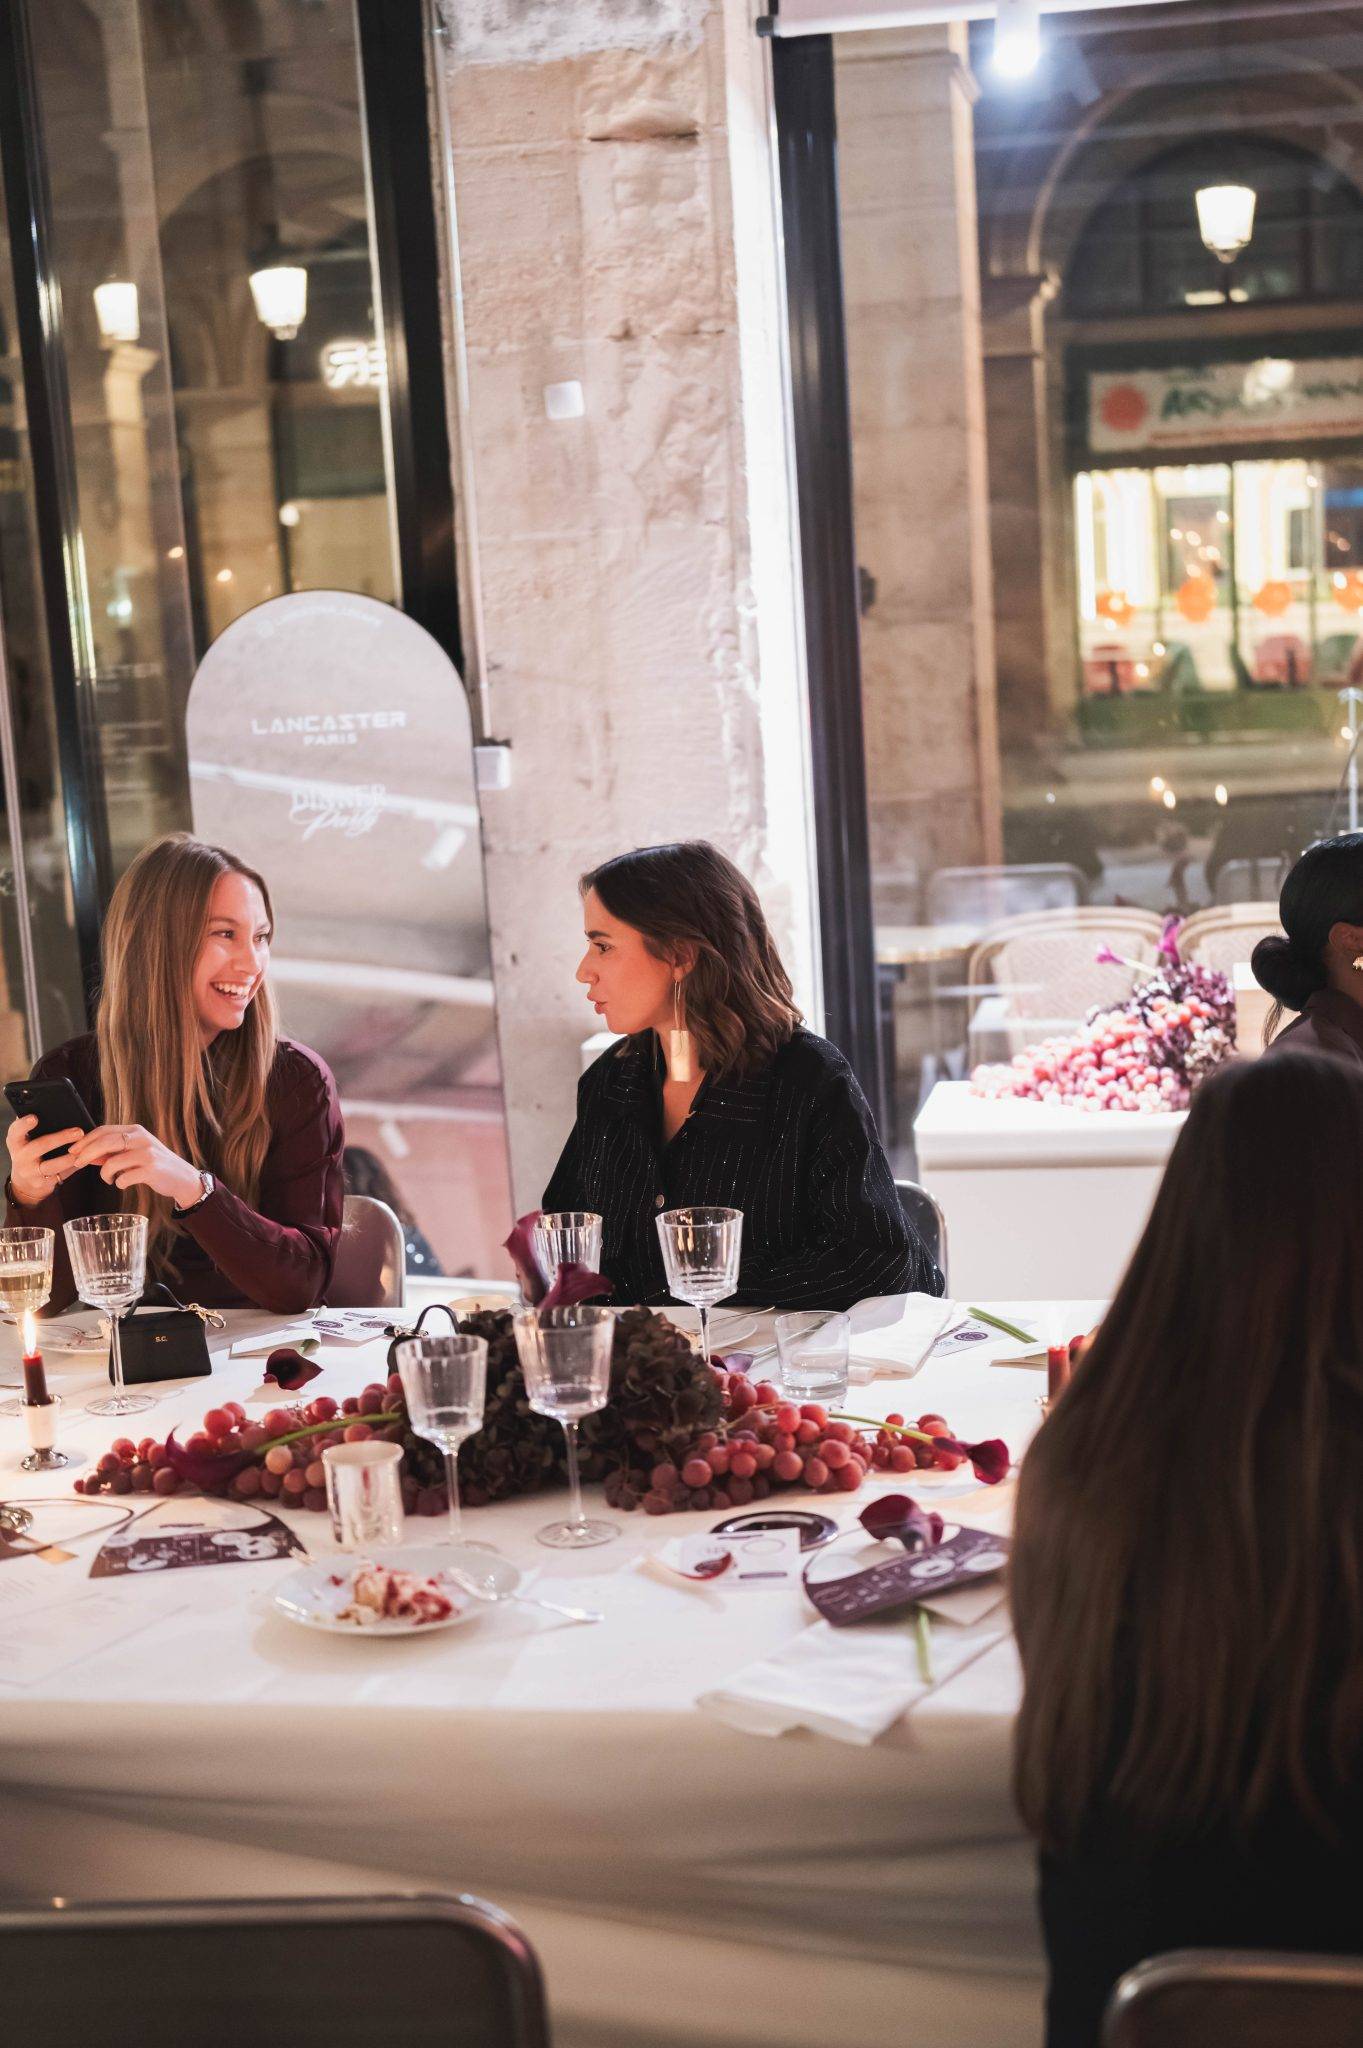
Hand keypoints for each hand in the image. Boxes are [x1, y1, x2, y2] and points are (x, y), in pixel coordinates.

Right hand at [5, 1113, 85, 1207]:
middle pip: (40, 1146)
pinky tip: (85, 1159)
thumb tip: (53, 1108)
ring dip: (70, 1157)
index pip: (15, 1131)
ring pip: (52, 1165)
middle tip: (78, 1131)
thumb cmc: (29, 1152)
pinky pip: (61, 1175)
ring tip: (85, 1149)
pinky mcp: (43, 1183)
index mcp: (16, 1142)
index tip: (35, 1117)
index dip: (24, 1125)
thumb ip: (33, 1128)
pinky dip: (74, 1167)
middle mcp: (20, 1157)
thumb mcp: (25, 1140)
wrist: (25, 1181)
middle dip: (60, 1138)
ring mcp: (31, 1172)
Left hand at [63, 1124, 202, 1206]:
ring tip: (109, 1179)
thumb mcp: (133, 1154)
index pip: (104, 1130)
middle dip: (87, 1153)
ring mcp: (147, 1153)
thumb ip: (112, 1153)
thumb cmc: (154, 1165)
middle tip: (78, 1164)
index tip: (73, 1151)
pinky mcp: (152, 1169)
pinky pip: (125, 1177)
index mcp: (135, 1130)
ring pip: (113, 1161)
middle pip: (105, 1141)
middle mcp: (141, 1138)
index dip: (85, 1140)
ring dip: (105, 1174)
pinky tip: (123, 1184)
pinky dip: (119, 1183)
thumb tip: (86, 1155)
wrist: (181, 1178)